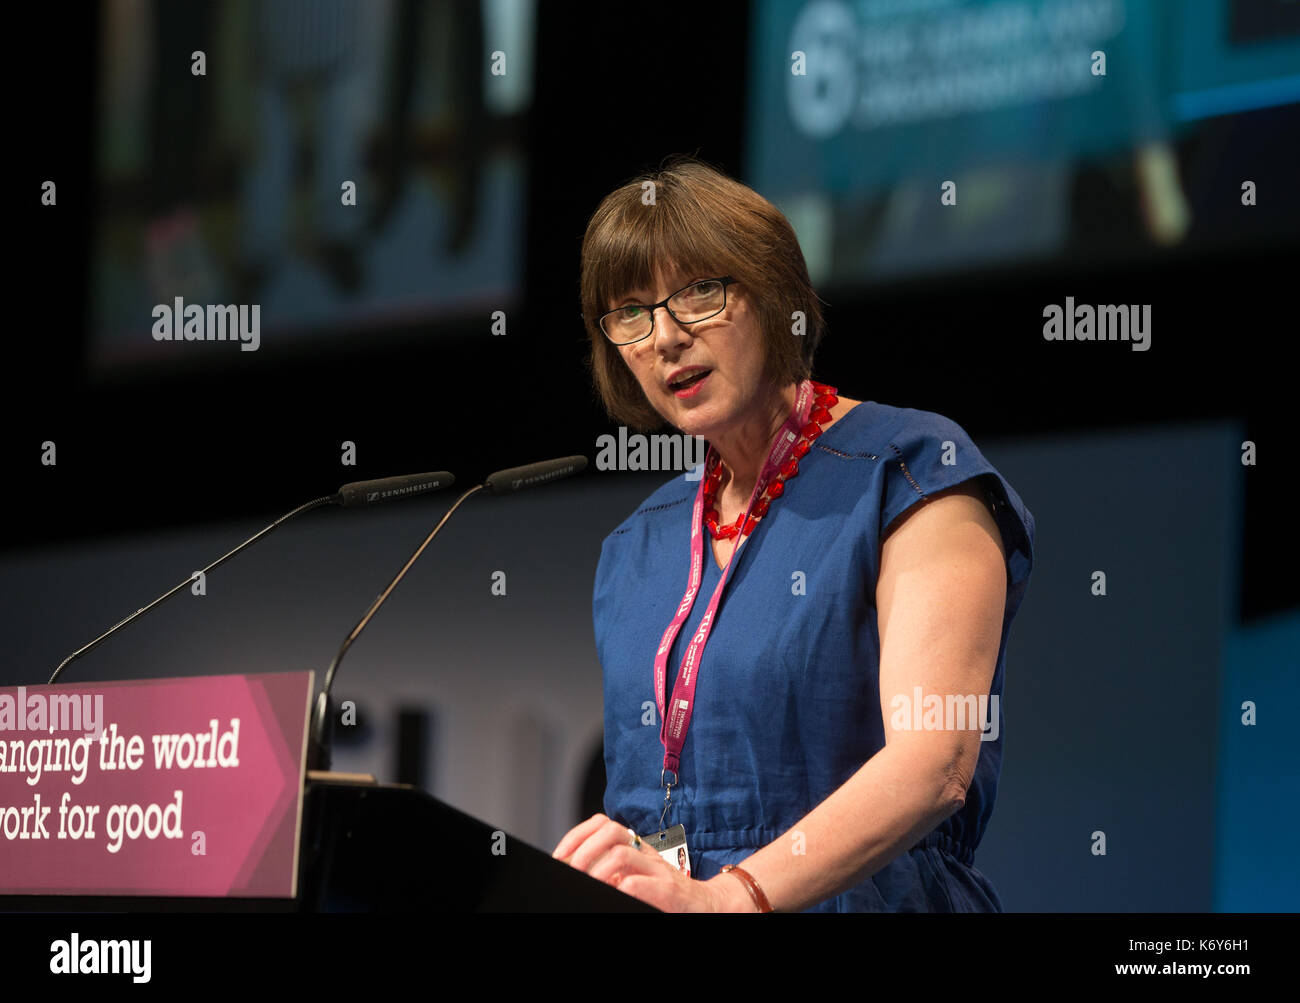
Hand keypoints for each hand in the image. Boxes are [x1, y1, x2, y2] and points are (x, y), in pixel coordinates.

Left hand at [552, 813, 747, 911]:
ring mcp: (658, 870)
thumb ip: (610, 872)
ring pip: (624, 853)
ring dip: (600, 868)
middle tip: (572, 869)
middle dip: (584, 848)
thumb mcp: (634, 877)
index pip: (602, 824)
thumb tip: (575, 869)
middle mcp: (645, 853)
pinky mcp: (670, 890)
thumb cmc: (666, 894)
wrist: (707, 905)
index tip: (560, 856)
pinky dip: (627, 886)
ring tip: (591, 882)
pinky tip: (618, 893)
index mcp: (634, 847)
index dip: (577, 835)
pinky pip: (644, 882)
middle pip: (611, 830)